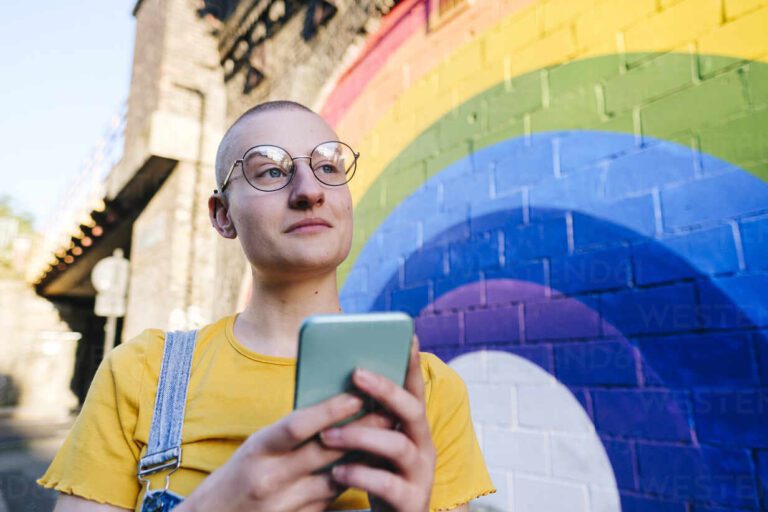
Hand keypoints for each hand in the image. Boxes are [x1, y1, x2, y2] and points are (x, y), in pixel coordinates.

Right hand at [176, 393, 387, 511]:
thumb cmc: (240, 474)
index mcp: (258, 450)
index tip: (358, 394)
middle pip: (325, 452)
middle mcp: (270, 478)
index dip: (330, 410)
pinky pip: (333, 500)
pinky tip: (372, 466)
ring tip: (389, 436)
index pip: (297, 425)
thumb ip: (291, 432)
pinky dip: (353, 481)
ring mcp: (285, 505)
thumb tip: (334, 406)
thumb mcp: (257, 447)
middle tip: (389, 411)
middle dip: (360, 431)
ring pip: (336, 478)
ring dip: (364, 457)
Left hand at [320, 338, 435, 511]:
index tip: (408, 336)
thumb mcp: (373, 446)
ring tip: (327, 435)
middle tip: (356, 373)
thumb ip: (365, 421)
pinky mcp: (411, 500)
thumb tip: (335, 387)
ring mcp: (420, 474)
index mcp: (414, 429)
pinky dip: (360, 475)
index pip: (415, 390)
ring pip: (397, 445)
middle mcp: (423, 446)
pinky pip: (386, 483)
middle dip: (385, 389)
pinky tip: (337, 472)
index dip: (412, 364)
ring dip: (360, 435)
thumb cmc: (376, 478)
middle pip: (412, 410)